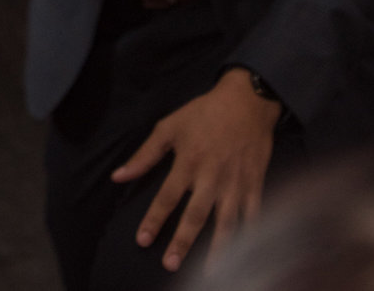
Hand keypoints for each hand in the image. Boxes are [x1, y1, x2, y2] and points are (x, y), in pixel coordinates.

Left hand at [112, 68, 280, 270]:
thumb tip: (118, 177)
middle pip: (196, 215)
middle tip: (171, 265)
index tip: (142, 241)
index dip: (154, 220)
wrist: (247, 100)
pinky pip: (253, 215)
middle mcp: (211, 176)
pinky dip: (249, 235)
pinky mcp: (255, 184)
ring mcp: (235, 183)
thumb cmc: (204, 113)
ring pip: (226, 222)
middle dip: (183, 242)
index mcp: (188, 161)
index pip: (167, 197)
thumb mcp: (170, 126)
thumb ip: (145, 154)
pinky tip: (244, 255)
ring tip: (208, 273)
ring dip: (217, 249)